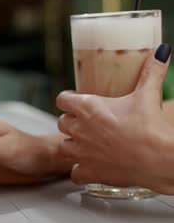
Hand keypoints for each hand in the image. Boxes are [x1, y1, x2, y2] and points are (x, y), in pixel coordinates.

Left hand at [57, 44, 173, 193]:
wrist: (161, 160)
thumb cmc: (151, 128)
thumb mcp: (148, 95)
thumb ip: (151, 71)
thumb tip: (161, 50)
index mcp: (87, 108)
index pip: (62, 99)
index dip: (68, 99)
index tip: (76, 100)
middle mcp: (79, 129)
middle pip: (62, 122)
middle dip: (72, 122)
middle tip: (87, 123)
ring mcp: (81, 152)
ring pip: (64, 146)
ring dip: (74, 144)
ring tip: (89, 143)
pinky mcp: (89, 171)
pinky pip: (74, 172)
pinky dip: (80, 170)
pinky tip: (91, 166)